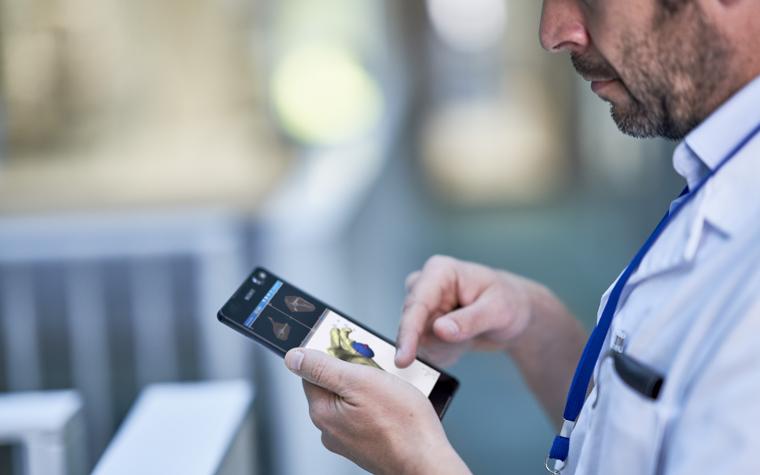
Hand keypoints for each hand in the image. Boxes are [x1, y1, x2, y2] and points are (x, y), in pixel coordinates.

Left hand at [285, 348, 469, 474]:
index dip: (331, 354)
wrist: (427, 462)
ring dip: (370, 386)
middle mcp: (331, 429)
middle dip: (355, 370)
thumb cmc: (402, 424)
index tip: (349, 347)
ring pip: (354, 399)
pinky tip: (397, 402)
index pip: (311, 371)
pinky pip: (368, 413)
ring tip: (392, 385)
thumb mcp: (359, 382)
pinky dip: (380, 403)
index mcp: (322, 412)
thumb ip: (322, 368)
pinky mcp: (368, 444)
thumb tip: (293, 358)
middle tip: (377, 366)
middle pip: (334, 384)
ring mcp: (350, 439)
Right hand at [395, 255, 538, 367]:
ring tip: (470, 336)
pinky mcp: (422, 323)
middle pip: (413, 326)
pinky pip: (425, 348)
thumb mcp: (498, 311)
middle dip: (440, 343)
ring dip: (445, 348)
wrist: (515, 313)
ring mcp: (421, 305)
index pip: (416, 304)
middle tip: (469, 338)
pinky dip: (445, 352)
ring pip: (419, 341)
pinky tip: (463, 340)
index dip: (408, 332)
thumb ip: (469, 321)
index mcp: (440, 272)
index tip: (404, 359)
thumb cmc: (510, 303)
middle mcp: (424, 285)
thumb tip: (439, 329)